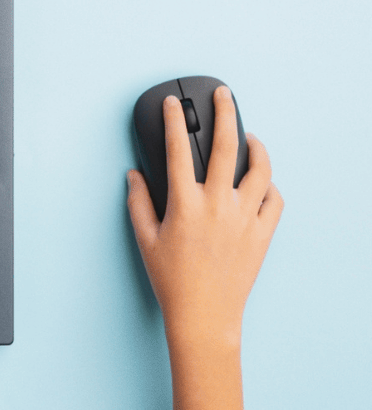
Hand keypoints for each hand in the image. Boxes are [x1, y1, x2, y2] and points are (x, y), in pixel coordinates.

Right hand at [127, 86, 283, 346]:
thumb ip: (138, 202)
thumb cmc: (172, 280)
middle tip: (224, 96)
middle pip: (225, 145)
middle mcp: (217, 204)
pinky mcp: (262, 233)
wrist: (204, 314)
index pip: (177, 150)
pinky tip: (261, 180)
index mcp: (185, 203)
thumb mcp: (144, 238)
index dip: (173, 121)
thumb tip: (135, 175)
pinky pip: (274, 199)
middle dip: (225, 113)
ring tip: (249, 136)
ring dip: (256, 146)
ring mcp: (244, 217)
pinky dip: (269, 185)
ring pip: (260, 169)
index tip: (173, 104)